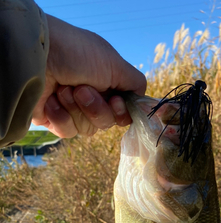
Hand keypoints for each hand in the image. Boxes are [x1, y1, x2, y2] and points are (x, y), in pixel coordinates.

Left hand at [32, 15, 145, 137]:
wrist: (36, 56)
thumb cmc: (76, 53)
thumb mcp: (114, 64)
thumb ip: (135, 83)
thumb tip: (145, 103)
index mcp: (107, 83)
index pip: (123, 112)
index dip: (121, 112)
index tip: (115, 101)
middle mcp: (91, 97)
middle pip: (106, 123)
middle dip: (95, 108)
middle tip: (81, 89)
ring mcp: (72, 109)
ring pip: (87, 129)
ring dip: (76, 109)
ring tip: (63, 90)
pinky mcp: (54, 119)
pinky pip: (68, 132)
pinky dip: (61, 116)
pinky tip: (52, 101)